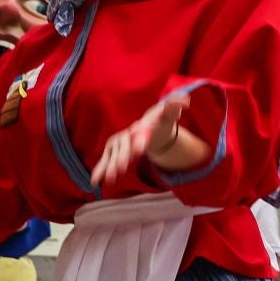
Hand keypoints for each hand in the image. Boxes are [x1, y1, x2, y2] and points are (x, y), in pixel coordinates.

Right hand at [92, 96, 208, 184]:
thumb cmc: (161, 120)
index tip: (141, 150)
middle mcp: (129, 132)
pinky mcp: (114, 149)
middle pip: (125, 145)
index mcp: (143, 125)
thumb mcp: (170, 115)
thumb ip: (175, 107)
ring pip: (113, 154)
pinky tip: (95, 181)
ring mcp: (120, 141)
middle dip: (122, 156)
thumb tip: (185, 99)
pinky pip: (106, 160)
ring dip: (110, 166)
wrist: (151, 125)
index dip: (140, 141)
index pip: (141, 132)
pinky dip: (100, 169)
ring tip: (110, 179)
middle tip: (122, 168)